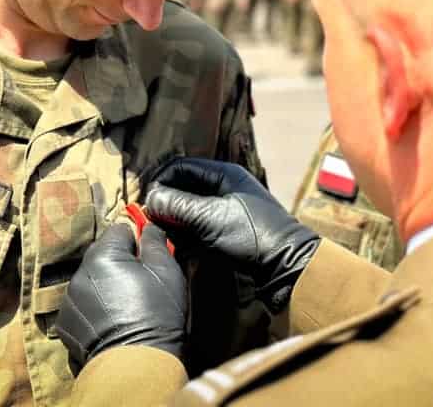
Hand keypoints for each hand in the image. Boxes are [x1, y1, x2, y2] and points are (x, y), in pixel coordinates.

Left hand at [55, 223, 185, 371]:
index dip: (136, 241)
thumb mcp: (166, 271)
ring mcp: (69, 299)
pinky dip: (93, 308)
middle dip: (119, 263)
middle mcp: (80, 272)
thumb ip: (155, 241)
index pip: (119, 230)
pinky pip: (81, 304)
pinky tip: (110, 322)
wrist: (135, 364)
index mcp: (104, 254)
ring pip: (90, 280)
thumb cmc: (156, 313)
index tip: (147, 259)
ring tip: (125, 307)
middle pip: (102, 254)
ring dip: (104, 285)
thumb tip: (148, 225)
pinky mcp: (66, 323)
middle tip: (139, 284)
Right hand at [146, 158, 319, 313]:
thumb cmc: (252, 235)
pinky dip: (187, 231)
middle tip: (152, 220)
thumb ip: (178, 205)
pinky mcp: (228, 228)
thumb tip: (151, 198)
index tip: (147, 202)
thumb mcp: (211, 218)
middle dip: (167, 202)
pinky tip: (180, 244)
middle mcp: (225, 186)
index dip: (161, 181)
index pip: (181, 167)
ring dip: (176, 219)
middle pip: (184, 186)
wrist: (286, 265)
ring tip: (165, 233)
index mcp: (224, 173)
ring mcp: (227, 208)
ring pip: (190, 207)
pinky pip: (199, 223)